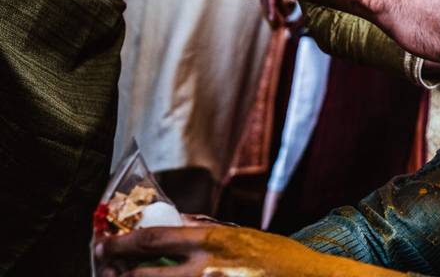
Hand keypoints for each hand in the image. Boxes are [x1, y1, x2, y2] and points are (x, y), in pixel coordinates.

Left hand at [96, 226, 399, 276]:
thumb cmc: (280, 258)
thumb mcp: (243, 234)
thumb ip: (207, 228)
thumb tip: (173, 221)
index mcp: (213, 240)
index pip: (153, 240)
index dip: (121, 243)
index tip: (105, 243)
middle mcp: (206, 268)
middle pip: (142, 276)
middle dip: (116, 273)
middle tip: (105, 268)